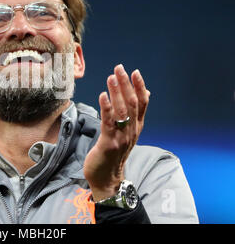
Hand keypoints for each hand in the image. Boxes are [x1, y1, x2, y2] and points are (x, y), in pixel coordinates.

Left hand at [83, 64, 149, 200]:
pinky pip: (108, 123)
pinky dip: (106, 108)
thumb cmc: (115, 152)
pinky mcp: (109, 143)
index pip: (142, 103)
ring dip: (116, 92)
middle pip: (131, 103)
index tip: (135, 72)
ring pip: (121, 111)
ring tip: (111, 78)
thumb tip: (146, 93)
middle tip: (119, 69)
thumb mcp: (128, 132)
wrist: (107, 178)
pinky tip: (102, 96)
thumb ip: (135, 114)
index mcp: (136, 127)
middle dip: (126, 84)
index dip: (139, 87)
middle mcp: (131, 130)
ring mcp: (121, 137)